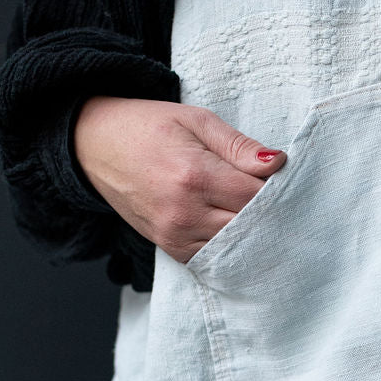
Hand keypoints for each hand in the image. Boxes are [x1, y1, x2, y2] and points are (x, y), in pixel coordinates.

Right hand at [73, 96, 286, 261]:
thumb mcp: (197, 121)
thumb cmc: (148, 127)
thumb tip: (277, 164)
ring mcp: (174, 235)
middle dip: (269, 214)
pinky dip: (229, 248)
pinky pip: (211, 258)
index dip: (276, 189)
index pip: (255, 196)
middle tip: (282, 201)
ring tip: (261, 215)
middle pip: (249, 226)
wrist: (95, 146)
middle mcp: (184, 212)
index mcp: (194, 175)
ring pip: (234, 247)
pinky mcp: (168, 247)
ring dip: (252, 234)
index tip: (284, 181)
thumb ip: (238, 146)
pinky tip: (238, 233)